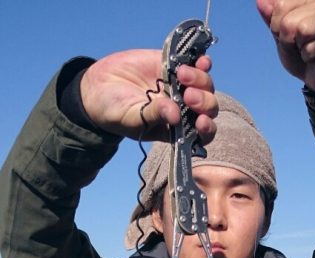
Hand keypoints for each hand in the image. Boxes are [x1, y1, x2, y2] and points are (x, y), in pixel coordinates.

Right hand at [80, 49, 216, 140]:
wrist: (99, 88)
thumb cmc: (114, 112)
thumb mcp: (131, 118)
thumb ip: (153, 116)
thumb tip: (175, 115)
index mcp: (175, 129)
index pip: (201, 134)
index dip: (206, 128)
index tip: (200, 121)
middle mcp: (182, 109)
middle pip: (208, 108)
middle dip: (204, 102)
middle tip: (188, 95)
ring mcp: (180, 87)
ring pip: (205, 85)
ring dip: (200, 79)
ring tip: (181, 74)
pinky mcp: (173, 66)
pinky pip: (195, 64)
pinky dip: (202, 62)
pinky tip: (201, 59)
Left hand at [256, 0, 314, 91]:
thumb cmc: (298, 51)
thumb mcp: (279, 34)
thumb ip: (270, 17)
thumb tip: (260, 1)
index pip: (280, 5)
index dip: (276, 26)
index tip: (287, 34)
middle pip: (290, 20)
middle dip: (288, 39)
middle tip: (298, 45)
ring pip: (303, 30)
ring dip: (300, 47)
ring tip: (307, 48)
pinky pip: (311, 49)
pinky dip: (309, 58)